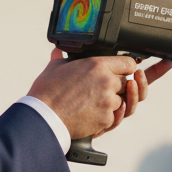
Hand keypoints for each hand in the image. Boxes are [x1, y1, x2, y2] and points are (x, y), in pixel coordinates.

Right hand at [27, 49, 171, 138]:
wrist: (43, 118)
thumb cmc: (46, 93)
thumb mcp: (54, 68)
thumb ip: (61, 58)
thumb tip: (58, 52)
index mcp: (97, 65)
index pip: (129, 63)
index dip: (128, 67)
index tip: (127, 70)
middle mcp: (107, 82)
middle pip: (128, 82)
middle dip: (119, 86)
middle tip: (102, 90)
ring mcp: (109, 101)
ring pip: (124, 101)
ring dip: (113, 103)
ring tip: (94, 103)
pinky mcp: (106, 119)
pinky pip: (116, 117)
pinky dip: (108, 117)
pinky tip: (93, 114)